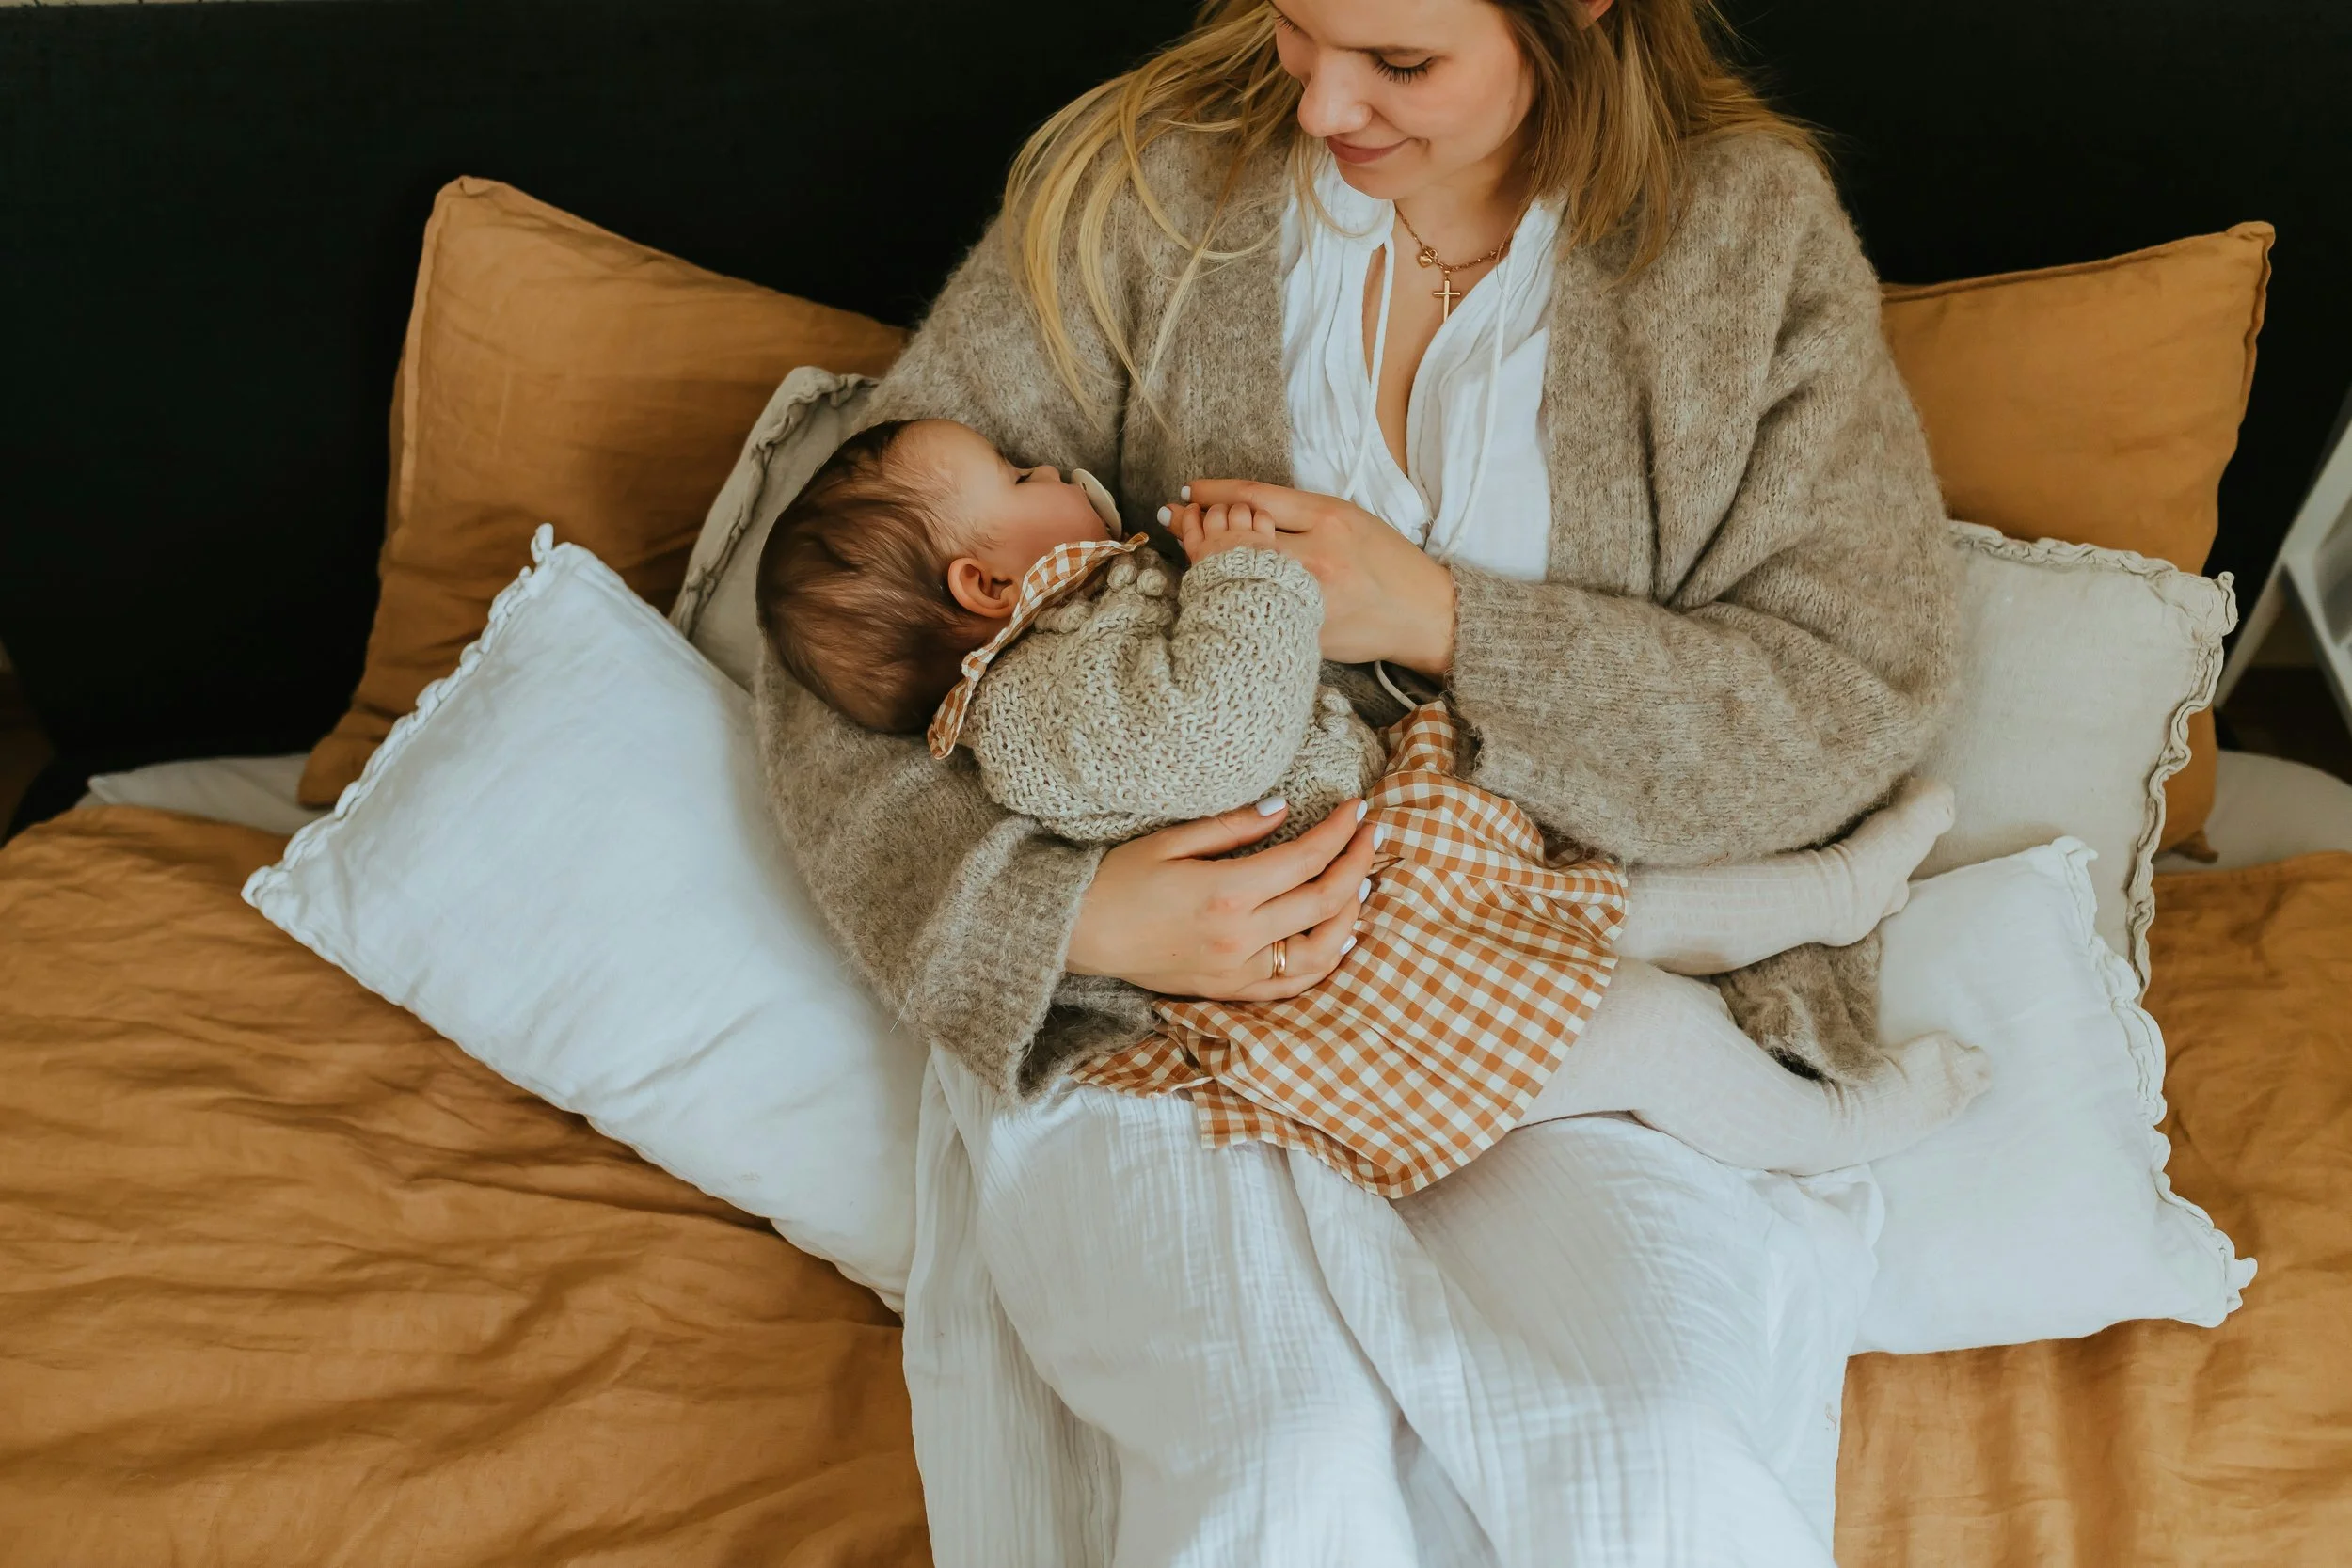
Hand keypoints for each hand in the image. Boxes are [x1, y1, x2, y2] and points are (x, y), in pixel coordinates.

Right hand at [1065, 795, 1378, 1000]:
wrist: (1078, 935)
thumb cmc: (1117, 880)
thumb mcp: (1170, 840)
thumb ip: (1233, 827)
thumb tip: (1285, 808)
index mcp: (1226, 893)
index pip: (1307, 859)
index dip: (1340, 832)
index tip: (1357, 809)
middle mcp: (1240, 938)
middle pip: (1325, 902)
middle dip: (1358, 864)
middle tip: (1371, 835)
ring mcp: (1237, 971)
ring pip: (1321, 953)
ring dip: (1351, 916)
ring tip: (1361, 883)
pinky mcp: (1229, 990)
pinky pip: (1293, 985)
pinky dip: (1325, 961)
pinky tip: (1338, 936)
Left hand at [1181, 479, 1455, 673]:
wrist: (1423, 615)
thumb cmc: (1386, 561)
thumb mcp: (1348, 518)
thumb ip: (1296, 511)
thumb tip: (1239, 503)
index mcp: (1329, 521)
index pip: (1256, 497)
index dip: (1214, 491)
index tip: (1187, 489)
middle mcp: (1316, 558)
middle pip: (1236, 537)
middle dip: (1198, 526)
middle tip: (1174, 518)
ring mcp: (1308, 601)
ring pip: (1239, 577)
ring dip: (1206, 561)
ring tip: (1189, 547)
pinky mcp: (1304, 634)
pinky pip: (1256, 611)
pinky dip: (1231, 597)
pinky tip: (1216, 587)